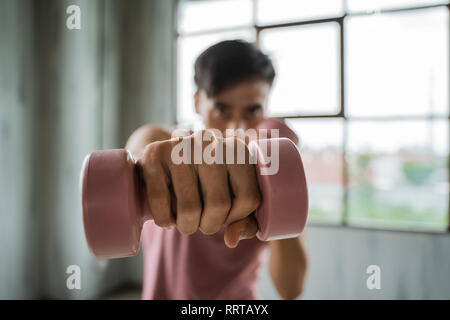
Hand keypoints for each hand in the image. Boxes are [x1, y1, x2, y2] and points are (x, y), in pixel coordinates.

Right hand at [137, 130, 260, 247]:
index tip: (226, 215)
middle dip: (210, 225)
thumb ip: (242, 220)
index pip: (248, 198)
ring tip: (186, 221)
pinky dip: (164, 220)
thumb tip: (232, 240)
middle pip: (219, 204)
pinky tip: (168, 218)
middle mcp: (211, 143)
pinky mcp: (155, 153)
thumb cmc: (203, 182)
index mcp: (237, 150)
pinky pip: (161, 202)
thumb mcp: (229, 196)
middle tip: (202, 223)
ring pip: (190, 208)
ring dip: (187, 226)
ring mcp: (181, 146)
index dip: (237, 217)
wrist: (164, 157)